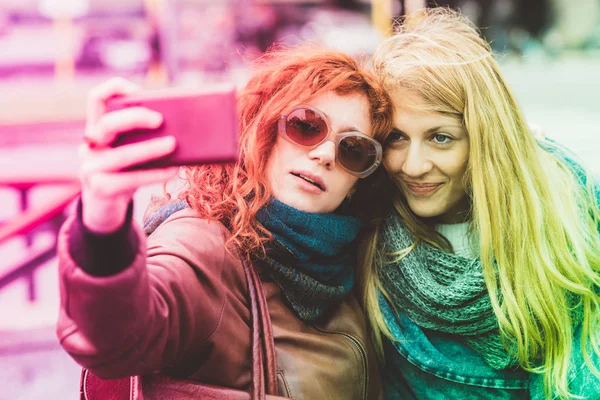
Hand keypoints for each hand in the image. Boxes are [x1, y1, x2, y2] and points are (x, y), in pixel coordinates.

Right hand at [80, 77, 178, 233]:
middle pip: (108, 124)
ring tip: (173, 144)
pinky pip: (131, 180)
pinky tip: (173, 170)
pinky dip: (155, 174)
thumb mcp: (127, 149)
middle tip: (160, 120)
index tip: (138, 90)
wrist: (104, 207)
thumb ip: (140, 135)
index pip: (96, 99)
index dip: (115, 89)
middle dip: (135, 118)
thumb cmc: (124, 171)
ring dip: (150, 149)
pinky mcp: (102, 189)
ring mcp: (92, 168)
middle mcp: (90, 146)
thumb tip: (179, 124)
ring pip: (122, 155)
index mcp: (96, 129)